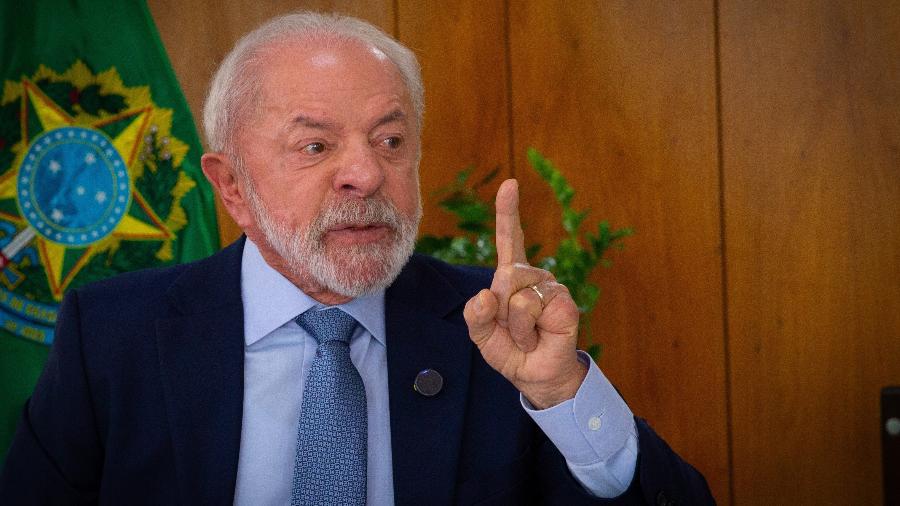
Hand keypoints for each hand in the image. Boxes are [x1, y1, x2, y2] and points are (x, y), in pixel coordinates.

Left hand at [463, 179, 586, 408]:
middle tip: (512, 330)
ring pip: (516, 297)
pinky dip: (528, 330)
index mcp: (510, 277)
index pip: (510, 240)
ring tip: (526, 335)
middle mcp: (532, 276)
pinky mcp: (563, 301)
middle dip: (499, 311)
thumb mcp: (482, 336)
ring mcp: (550, 286)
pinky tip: (539, 336)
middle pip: (503, 276)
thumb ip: (475, 316)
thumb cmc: (511, 351)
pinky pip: (531, 307)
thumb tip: (484, 295)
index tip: (510, 185)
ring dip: (514, 326)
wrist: (536, 376)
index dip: (508, 212)